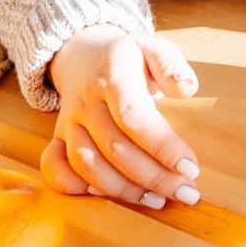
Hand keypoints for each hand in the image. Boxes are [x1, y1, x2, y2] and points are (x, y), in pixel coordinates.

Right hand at [41, 23, 200, 206]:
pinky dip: (76, 188)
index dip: (162, 146)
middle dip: (154, 177)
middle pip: (115, 148)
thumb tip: (186, 88)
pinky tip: (109, 196)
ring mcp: (68, 122)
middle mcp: (86, 101)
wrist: (82, 54)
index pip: (134, 116)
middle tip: (187, 192)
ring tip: (159, 200)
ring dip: (124, 190)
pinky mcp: (57, 138)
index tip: (190, 168)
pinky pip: (54, 168)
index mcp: (113, 74)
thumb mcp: (152, 47)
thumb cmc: (126, 57)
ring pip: (88, 164)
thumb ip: (170, 64)